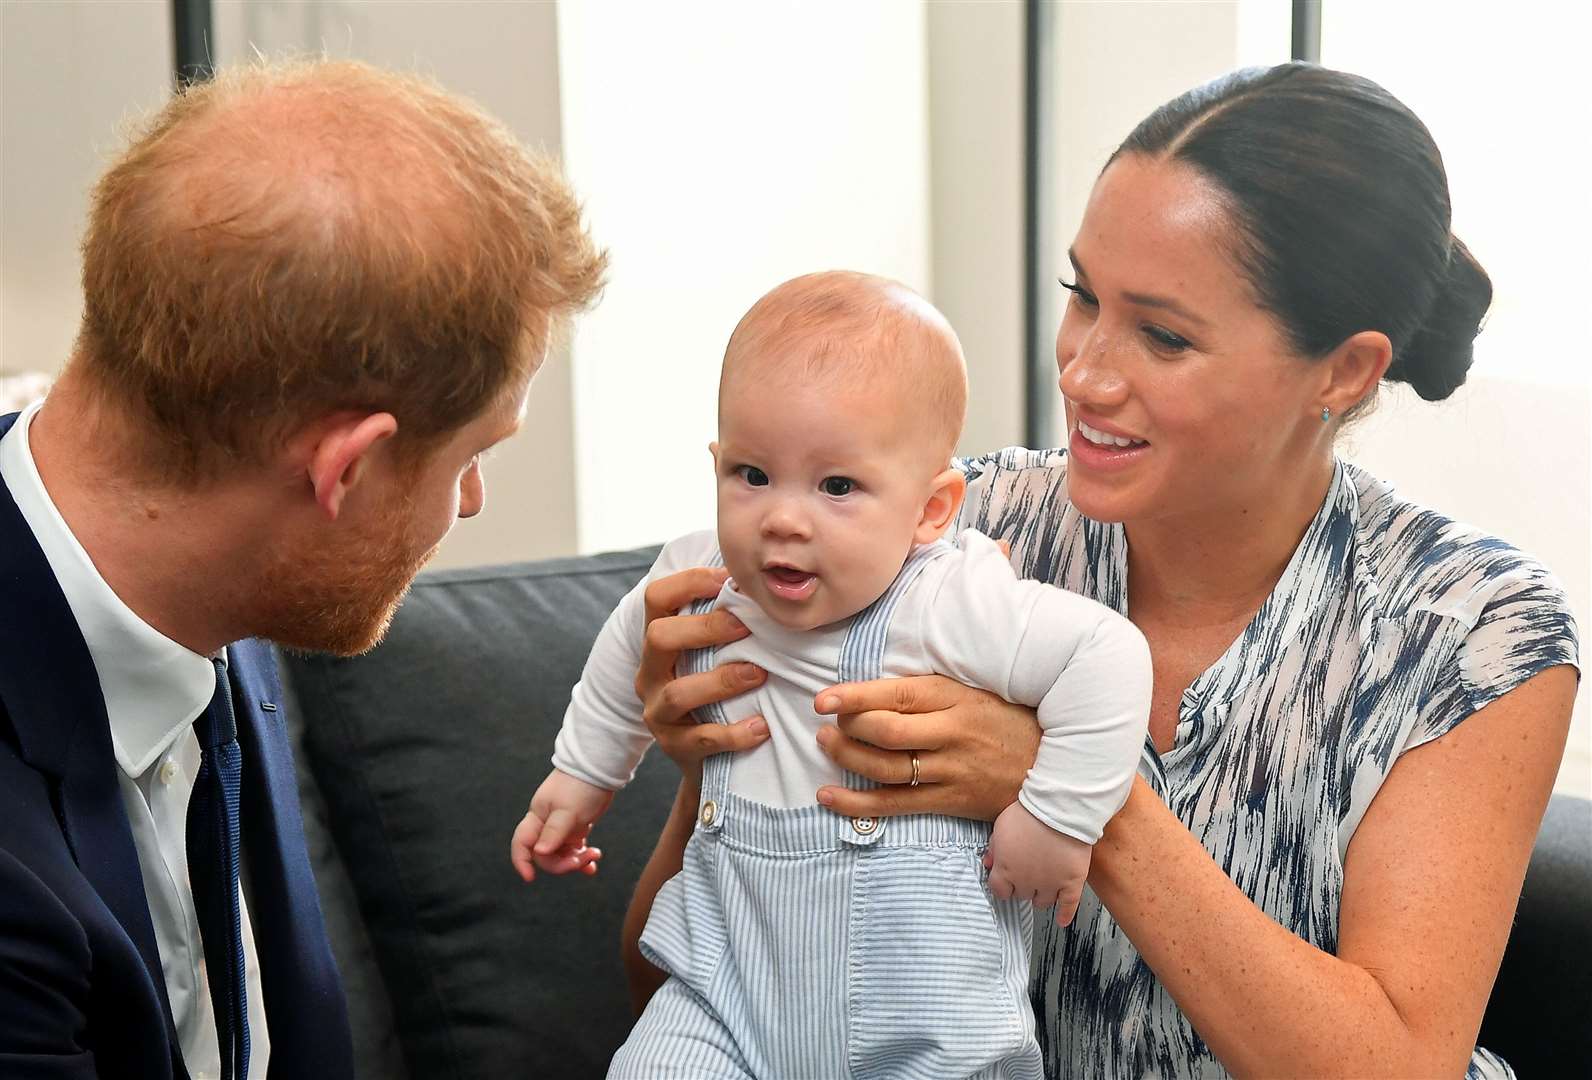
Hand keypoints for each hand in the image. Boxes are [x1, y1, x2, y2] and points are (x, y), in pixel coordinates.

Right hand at [510, 769, 612, 881]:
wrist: (599, 768)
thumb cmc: (581, 786)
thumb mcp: (568, 810)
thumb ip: (554, 832)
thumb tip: (540, 852)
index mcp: (538, 817)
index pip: (522, 843)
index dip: (522, 861)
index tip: (531, 878)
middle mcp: (546, 824)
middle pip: (545, 855)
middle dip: (563, 863)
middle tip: (583, 860)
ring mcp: (561, 827)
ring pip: (561, 854)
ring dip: (576, 860)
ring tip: (594, 855)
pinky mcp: (576, 827)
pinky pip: (575, 848)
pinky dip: (583, 856)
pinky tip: (593, 862)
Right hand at [636, 566, 769, 776]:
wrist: (707, 761)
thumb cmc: (719, 692)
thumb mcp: (714, 654)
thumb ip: (728, 621)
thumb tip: (768, 580)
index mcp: (658, 642)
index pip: (657, 598)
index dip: (689, 582)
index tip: (728, 579)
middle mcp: (650, 673)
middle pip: (658, 637)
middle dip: (704, 628)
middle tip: (746, 626)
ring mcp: (658, 712)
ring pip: (677, 692)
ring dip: (722, 681)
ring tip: (759, 674)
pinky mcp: (674, 747)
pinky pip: (701, 739)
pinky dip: (734, 733)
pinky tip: (762, 727)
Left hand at [811, 675, 1040, 820]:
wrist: (1056, 767)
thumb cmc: (1009, 721)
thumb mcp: (975, 691)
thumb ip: (931, 691)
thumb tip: (876, 687)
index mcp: (956, 698)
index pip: (896, 694)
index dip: (854, 697)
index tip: (823, 699)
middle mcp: (952, 734)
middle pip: (885, 732)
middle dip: (847, 728)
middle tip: (826, 723)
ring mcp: (951, 771)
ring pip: (885, 768)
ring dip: (846, 758)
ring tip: (825, 746)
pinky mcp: (951, 802)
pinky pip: (895, 805)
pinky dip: (857, 803)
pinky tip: (829, 796)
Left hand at [984, 802, 1090, 926]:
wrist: (1059, 809)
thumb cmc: (1028, 813)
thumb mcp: (1001, 826)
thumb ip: (994, 848)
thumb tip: (989, 863)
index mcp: (1006, 870)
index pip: (999, 890)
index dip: (1002, 885)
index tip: (1006, 882)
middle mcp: (1026, 882)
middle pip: (1021, 895)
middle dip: (1022, 886)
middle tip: (1027, 875)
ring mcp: (1050, 884)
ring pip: (1042, 902)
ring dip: (1040, 896)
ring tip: (1043, 888)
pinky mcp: (1071, 882)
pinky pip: (1068, 905)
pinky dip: (1065, 914)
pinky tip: (1062, 920)